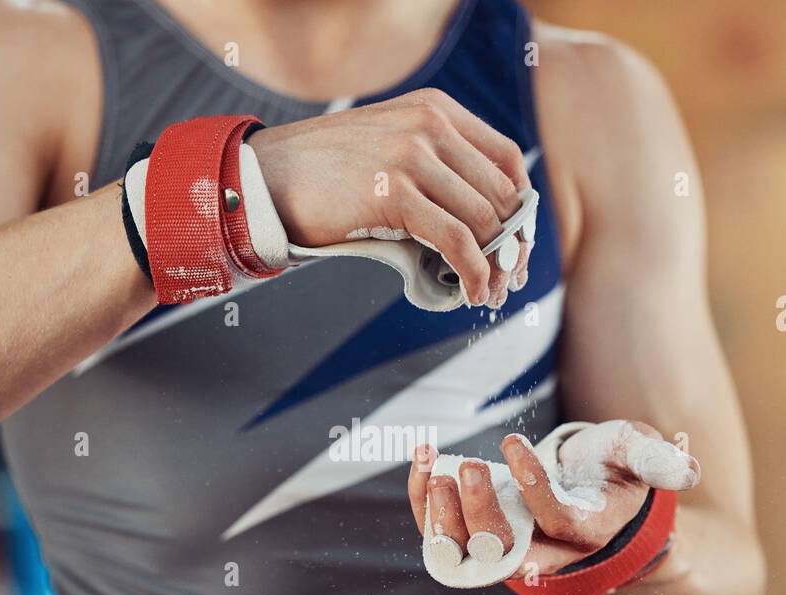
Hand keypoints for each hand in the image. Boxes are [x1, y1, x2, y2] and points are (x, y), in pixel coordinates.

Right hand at [246, 88, 531, 306]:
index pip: (507, 159)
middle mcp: (430, 125)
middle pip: (501, 194)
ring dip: (494, 266)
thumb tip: (482, 216)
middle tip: (507, 280)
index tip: (514, 244)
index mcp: (435, 109)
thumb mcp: (388, 146)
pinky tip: (472, 293)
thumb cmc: (324, 173)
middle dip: (510, 245)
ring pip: (483, 220)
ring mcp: (412, 155)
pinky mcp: (395, 193)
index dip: (520, 208)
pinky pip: (457, 240)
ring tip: (489, 294)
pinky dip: (473, 273)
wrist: (265, 177)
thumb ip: (433, 163)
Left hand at [406, 421, 700, 577]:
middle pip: (507, 551)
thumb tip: (688, 471)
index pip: (557, 521)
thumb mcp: (638, 454)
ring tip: (433, 464)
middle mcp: (546, 551)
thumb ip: (655, 460)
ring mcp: (508, 548)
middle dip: (479, 514)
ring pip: (468, 552)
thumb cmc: (614, 466)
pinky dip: (427, 502)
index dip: (533, 487)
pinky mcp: (478, 537)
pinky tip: (422, 459)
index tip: (513, 441)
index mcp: (588, 532)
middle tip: (466, 467)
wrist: (586, 487)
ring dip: (441, 515)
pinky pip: (444, 533)